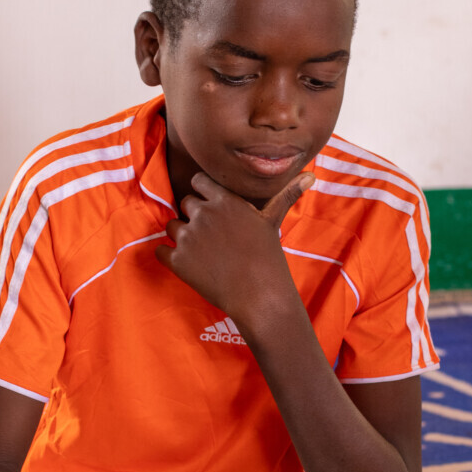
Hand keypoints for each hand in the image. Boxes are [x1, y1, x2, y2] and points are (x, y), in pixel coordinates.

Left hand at [155, 170, 312, 325]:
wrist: (259, 296)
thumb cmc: (268, 258)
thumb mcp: (272, 222)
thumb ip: (285, 195)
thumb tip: (311, 175)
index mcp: (224, 200)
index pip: (199, 181)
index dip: (204, 195)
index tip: (213, 209)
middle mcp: (203, 214)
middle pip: (185, 203)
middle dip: (195, 216)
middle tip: (212, 237)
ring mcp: (188, 237)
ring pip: (171, 226)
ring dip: (181, 235)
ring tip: (202, 252)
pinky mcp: (177, 261)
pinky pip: (160, 250)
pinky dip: (169, 257)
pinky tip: (188, 264)